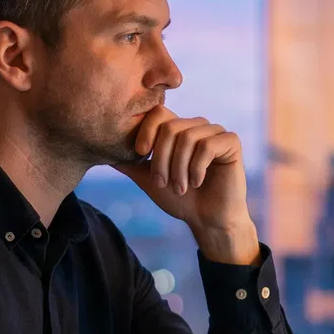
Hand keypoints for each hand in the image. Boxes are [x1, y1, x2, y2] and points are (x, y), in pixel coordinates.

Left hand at [114, 107, 258, 263]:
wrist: (208, 221)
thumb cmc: (181, 200)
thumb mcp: (149, 179)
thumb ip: (130, 163)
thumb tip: (102, 149)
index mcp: (178, 130)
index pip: (158, 113)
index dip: (146, 130)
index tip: (140, 155)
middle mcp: (197, 126)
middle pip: (170, 127)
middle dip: (161, 159)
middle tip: (162, 183)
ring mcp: (215, 132)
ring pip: (187, 137)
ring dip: (179, 168)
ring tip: (180, 188)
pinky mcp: (231, 142)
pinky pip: (208, 146)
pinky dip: (197, 168)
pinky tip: (197, 182)